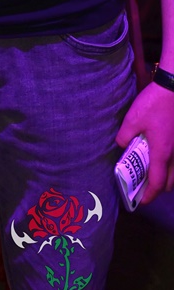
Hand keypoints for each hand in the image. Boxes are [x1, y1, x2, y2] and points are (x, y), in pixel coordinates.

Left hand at [116, 82, 173, 202]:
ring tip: (151, 171)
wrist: (173, 89)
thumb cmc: (154, 104)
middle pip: (169, 182)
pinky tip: (160, 155)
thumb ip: (124, 136)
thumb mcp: (132, 119)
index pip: (157, 183)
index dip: (149, 195)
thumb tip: (122, 146)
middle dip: (157, 188)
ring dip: (165, 177)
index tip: (141, 200)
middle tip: (143, 185)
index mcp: (162, 153)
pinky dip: (170, 166)